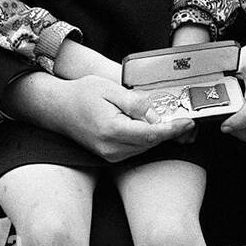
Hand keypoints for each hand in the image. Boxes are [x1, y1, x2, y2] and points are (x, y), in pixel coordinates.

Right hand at [7, 72, 191, 161]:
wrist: (58, 108)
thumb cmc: (82, 94)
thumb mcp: (110, 89)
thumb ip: (135, 103)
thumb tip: (156, 116)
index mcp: (112, 130)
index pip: (151, 134)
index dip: (172, 129)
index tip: (188, 122)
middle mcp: (111, 148)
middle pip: (150, 143)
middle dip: (169, 132)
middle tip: (185, 120)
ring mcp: (109, 155)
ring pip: (144, 148)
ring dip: (158, 136)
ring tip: (169, 121)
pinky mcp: (109, 156)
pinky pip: (135, 149)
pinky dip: (146, 139)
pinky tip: (149, 126)